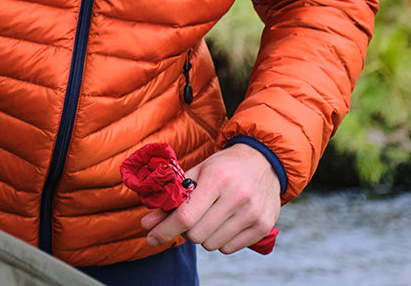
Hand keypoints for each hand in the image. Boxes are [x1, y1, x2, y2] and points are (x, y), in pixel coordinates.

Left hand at [140, 143, 280, 254]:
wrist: (263, 161)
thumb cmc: (224, 167)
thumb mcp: (197, 172)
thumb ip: (173, 197)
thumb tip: (148, 223)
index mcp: (216, 178)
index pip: (186, 215)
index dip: (165, 229)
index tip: (150, 236)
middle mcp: (237, 197)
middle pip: (197, 234)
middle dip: (185, 230)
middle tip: (189, 217)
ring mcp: (252, 214)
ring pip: (212, 244)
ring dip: (203, 236)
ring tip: (209, 217)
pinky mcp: (263, 227)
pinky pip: (229, 249)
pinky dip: (220, 241)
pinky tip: (224, 223)